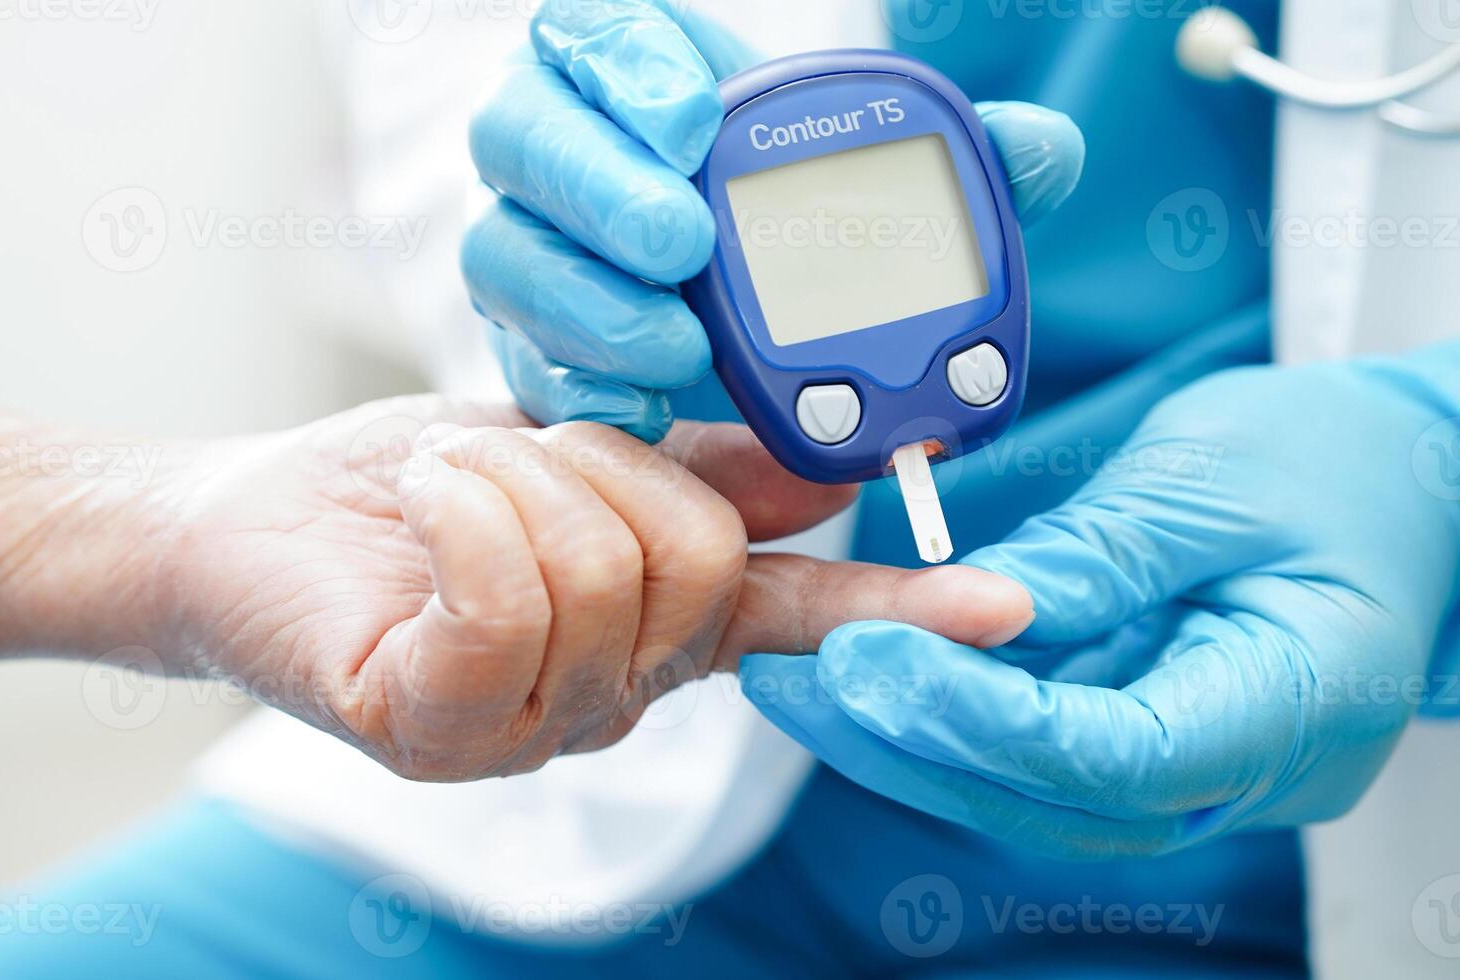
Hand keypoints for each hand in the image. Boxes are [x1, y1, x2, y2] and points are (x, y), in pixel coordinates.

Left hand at [127, 397, 1032, 781]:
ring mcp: (535, 726)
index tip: (1008, 606)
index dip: (908, 611)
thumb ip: (710, 466)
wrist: (258, 521)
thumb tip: (834, 463)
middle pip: (697, 557)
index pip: (808, 622)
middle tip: (518, 450)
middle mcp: (619, 693)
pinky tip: (428, 496)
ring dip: (518, 471)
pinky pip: (508, 599)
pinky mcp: (443, 727)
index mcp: (665, 623)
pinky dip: (468, 508)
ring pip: (603, 570)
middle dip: (601, 459)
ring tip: (451, 474)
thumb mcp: (583, 449)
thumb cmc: (418, 489)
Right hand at [463, 0, 1084, 440]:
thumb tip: (1042, 149)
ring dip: (587, 301)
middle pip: (521, 133)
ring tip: (680, 344)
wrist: (729, 320)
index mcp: (634, 78)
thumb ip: (946, 160)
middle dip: (600, 187)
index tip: (695, 116)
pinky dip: (578, 387)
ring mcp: (532, 248)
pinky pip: (520, 361)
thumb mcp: (867, 182)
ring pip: (504, 252)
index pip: (588, 29)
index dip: (625, 62)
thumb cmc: (791, 224)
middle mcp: (560, 153)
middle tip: (684, 243)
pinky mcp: (529, 343)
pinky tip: (642, 407)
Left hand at [742, 350, 1459, 857]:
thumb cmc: (1340, 463)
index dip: (975, 716)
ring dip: (920, 739)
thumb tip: (978, 609)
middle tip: (799, 682)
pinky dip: (963, 716)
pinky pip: (1049, 748)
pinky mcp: (1159, 730)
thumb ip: (1100, 557)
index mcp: (1292, 701)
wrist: (1411, 481)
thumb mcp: (1217, 480)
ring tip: (810, 683)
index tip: (866, 660)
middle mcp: (1245, 764)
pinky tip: (884, 678)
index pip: (1109, 753)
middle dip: (916, 742)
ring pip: (1039, 788)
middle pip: (1055, 795)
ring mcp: (1202, 761)